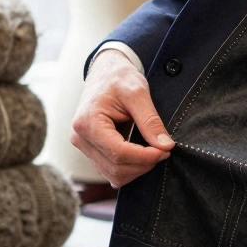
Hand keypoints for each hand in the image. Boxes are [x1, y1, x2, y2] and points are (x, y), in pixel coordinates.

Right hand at [70, 49, 174, 186]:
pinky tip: (142, 155)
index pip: (118, 153)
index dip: (145, 157)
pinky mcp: (91, 150)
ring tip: (154, 151)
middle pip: (115, 168)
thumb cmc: (118, 77)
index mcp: (87, 123)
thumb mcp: (137, 92)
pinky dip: (129, 168)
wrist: (105, 71)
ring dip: (137, 169)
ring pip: (113, 174)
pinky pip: (110, 170)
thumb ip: (150, 120)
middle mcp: (80, 138)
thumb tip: (165, 146)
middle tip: (164, 150)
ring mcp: (83, 146)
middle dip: (143, 164)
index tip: (166, 150)